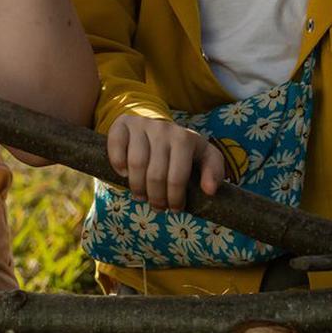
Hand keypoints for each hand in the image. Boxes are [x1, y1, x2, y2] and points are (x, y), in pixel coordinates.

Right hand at [107, 113, 224, 210]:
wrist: (158, 126)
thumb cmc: (183, 150)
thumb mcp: (204, 156)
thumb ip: (214, 171)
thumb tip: (210, 191)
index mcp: (185, 138)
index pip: (177, 177)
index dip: (174, 199)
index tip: (175, 208)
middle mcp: (164, 128)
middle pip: (155, 174)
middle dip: (156, 198)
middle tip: (158, 207)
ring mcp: (142, 125)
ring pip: (136, 164)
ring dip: (137, 187)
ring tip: (141, 196)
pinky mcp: (123, 124)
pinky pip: (116, 147)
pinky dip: (118, 164)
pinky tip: (124, 174)